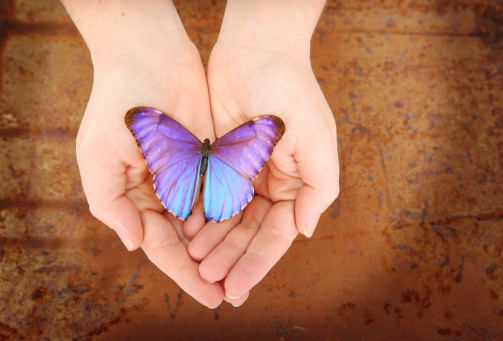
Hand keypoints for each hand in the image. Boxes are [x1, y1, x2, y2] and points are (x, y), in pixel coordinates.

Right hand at [64, 0, 223, 307]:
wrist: (149, 57)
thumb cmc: (117, 106)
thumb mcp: (99, 158)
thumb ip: (111, 205)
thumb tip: (134, 244)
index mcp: (135, 199)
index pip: (163, 246)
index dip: (185, 274)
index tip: (210, 296)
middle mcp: (163, 193)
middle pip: (189, 241)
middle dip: (210, 267)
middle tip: (234, 293)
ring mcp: (188, 176)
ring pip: (210, 221)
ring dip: (226, 246)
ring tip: (245, 271)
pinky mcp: (211, 158)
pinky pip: (225, 191)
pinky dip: (235, 214)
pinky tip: (251, 234)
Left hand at [187, 0, 339, 303]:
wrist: (255, 51)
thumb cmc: (291, 91)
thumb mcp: (317, 139)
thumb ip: (318, 187)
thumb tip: (305, 231)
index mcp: (295, 184)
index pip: (276, 234)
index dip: (257, 262)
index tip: (237, 286)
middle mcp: (269, 184)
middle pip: (249, 232)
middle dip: (231, 257)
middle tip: (210, 280)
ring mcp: (242, 173)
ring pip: (226, 219)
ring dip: (213, 242)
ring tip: (196, 262)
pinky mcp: (217, 160)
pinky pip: (206, 195)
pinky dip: (198, 216)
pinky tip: (186, 233)